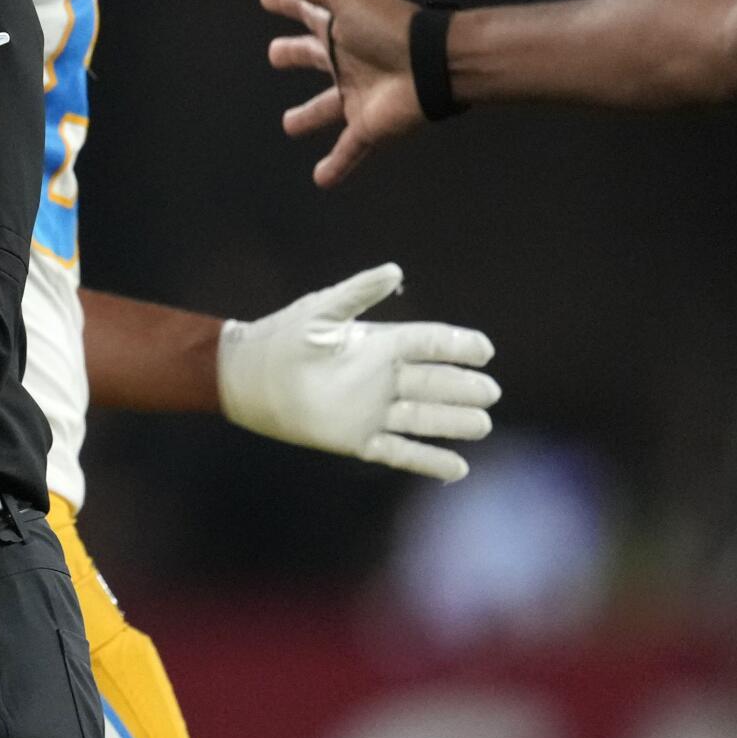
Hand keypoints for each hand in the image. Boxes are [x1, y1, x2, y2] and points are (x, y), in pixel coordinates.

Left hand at [217, 263, 499, 481]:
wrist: (246, 378)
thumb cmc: (282, 337)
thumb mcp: (320, 311)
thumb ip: (357, 292)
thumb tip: (395, 270)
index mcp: (378, 344)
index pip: (429, 343)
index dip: (457, 345)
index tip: (484, 349)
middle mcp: (382, 378)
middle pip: (435, 383)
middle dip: (463, 387)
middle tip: (490, 391)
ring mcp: (372, 411)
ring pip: (425, 418)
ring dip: (454, 423)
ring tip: (483, 424)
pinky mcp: (358, 440)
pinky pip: (401, 452)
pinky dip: (429, 462)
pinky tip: (459, 467)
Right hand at [260, 0, 424, 186]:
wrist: (434, 64)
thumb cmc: (388, 26)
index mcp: (337, 26)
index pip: (303, 9)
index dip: (283, 0)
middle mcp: (345, 59)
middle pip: (312, 56)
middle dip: (294, 55)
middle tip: (275, 56)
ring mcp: (356, 94)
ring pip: (326, 108)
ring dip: (309, 116)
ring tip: (290, 125)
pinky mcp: (367, 125)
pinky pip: (350, 150)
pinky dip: (336, 166)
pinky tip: (321, 179)